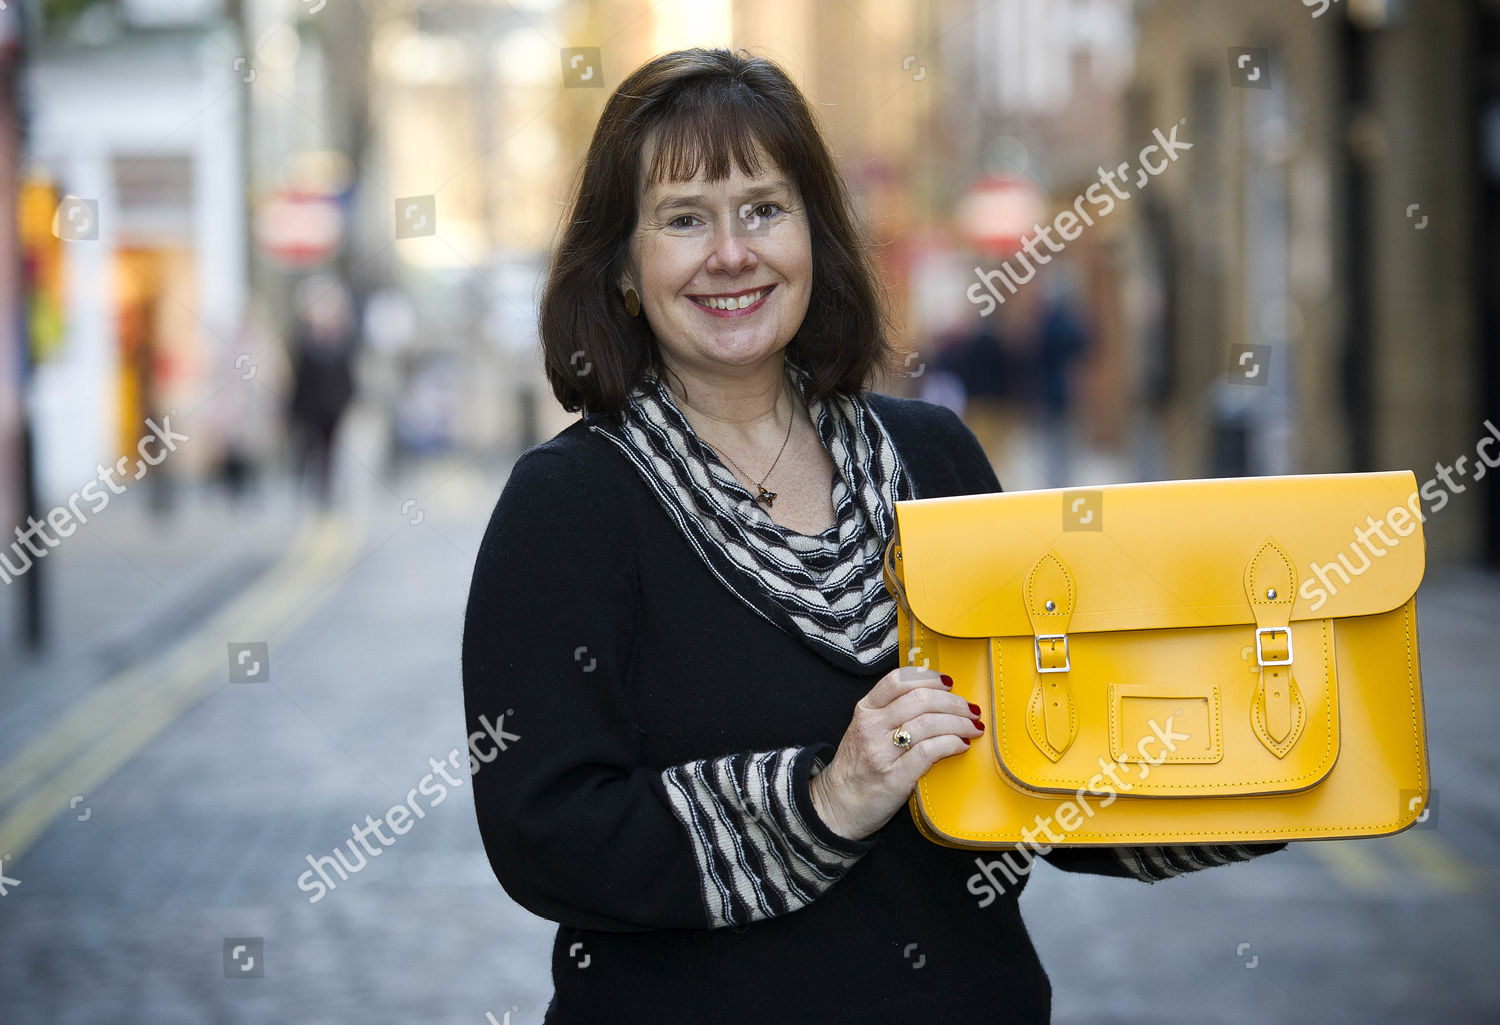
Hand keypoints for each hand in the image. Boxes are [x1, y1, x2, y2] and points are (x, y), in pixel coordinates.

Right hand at [808, 666, 983, 841]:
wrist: (837, 807)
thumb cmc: (857, 768)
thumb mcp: (864, 731)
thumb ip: (890, 713)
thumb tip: (934, 698)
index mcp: (864, 711)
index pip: (897, 681)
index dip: (928, 677)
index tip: (948, 682)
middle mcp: (871, 728)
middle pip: (919, 700)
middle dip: (953, 702)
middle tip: (970, 709)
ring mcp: (880, 753)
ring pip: (928, 724)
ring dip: (959, 723)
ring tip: (973, 728)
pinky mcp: (894, 777)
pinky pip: (929, 752)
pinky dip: (951, 745)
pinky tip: (961, 746)